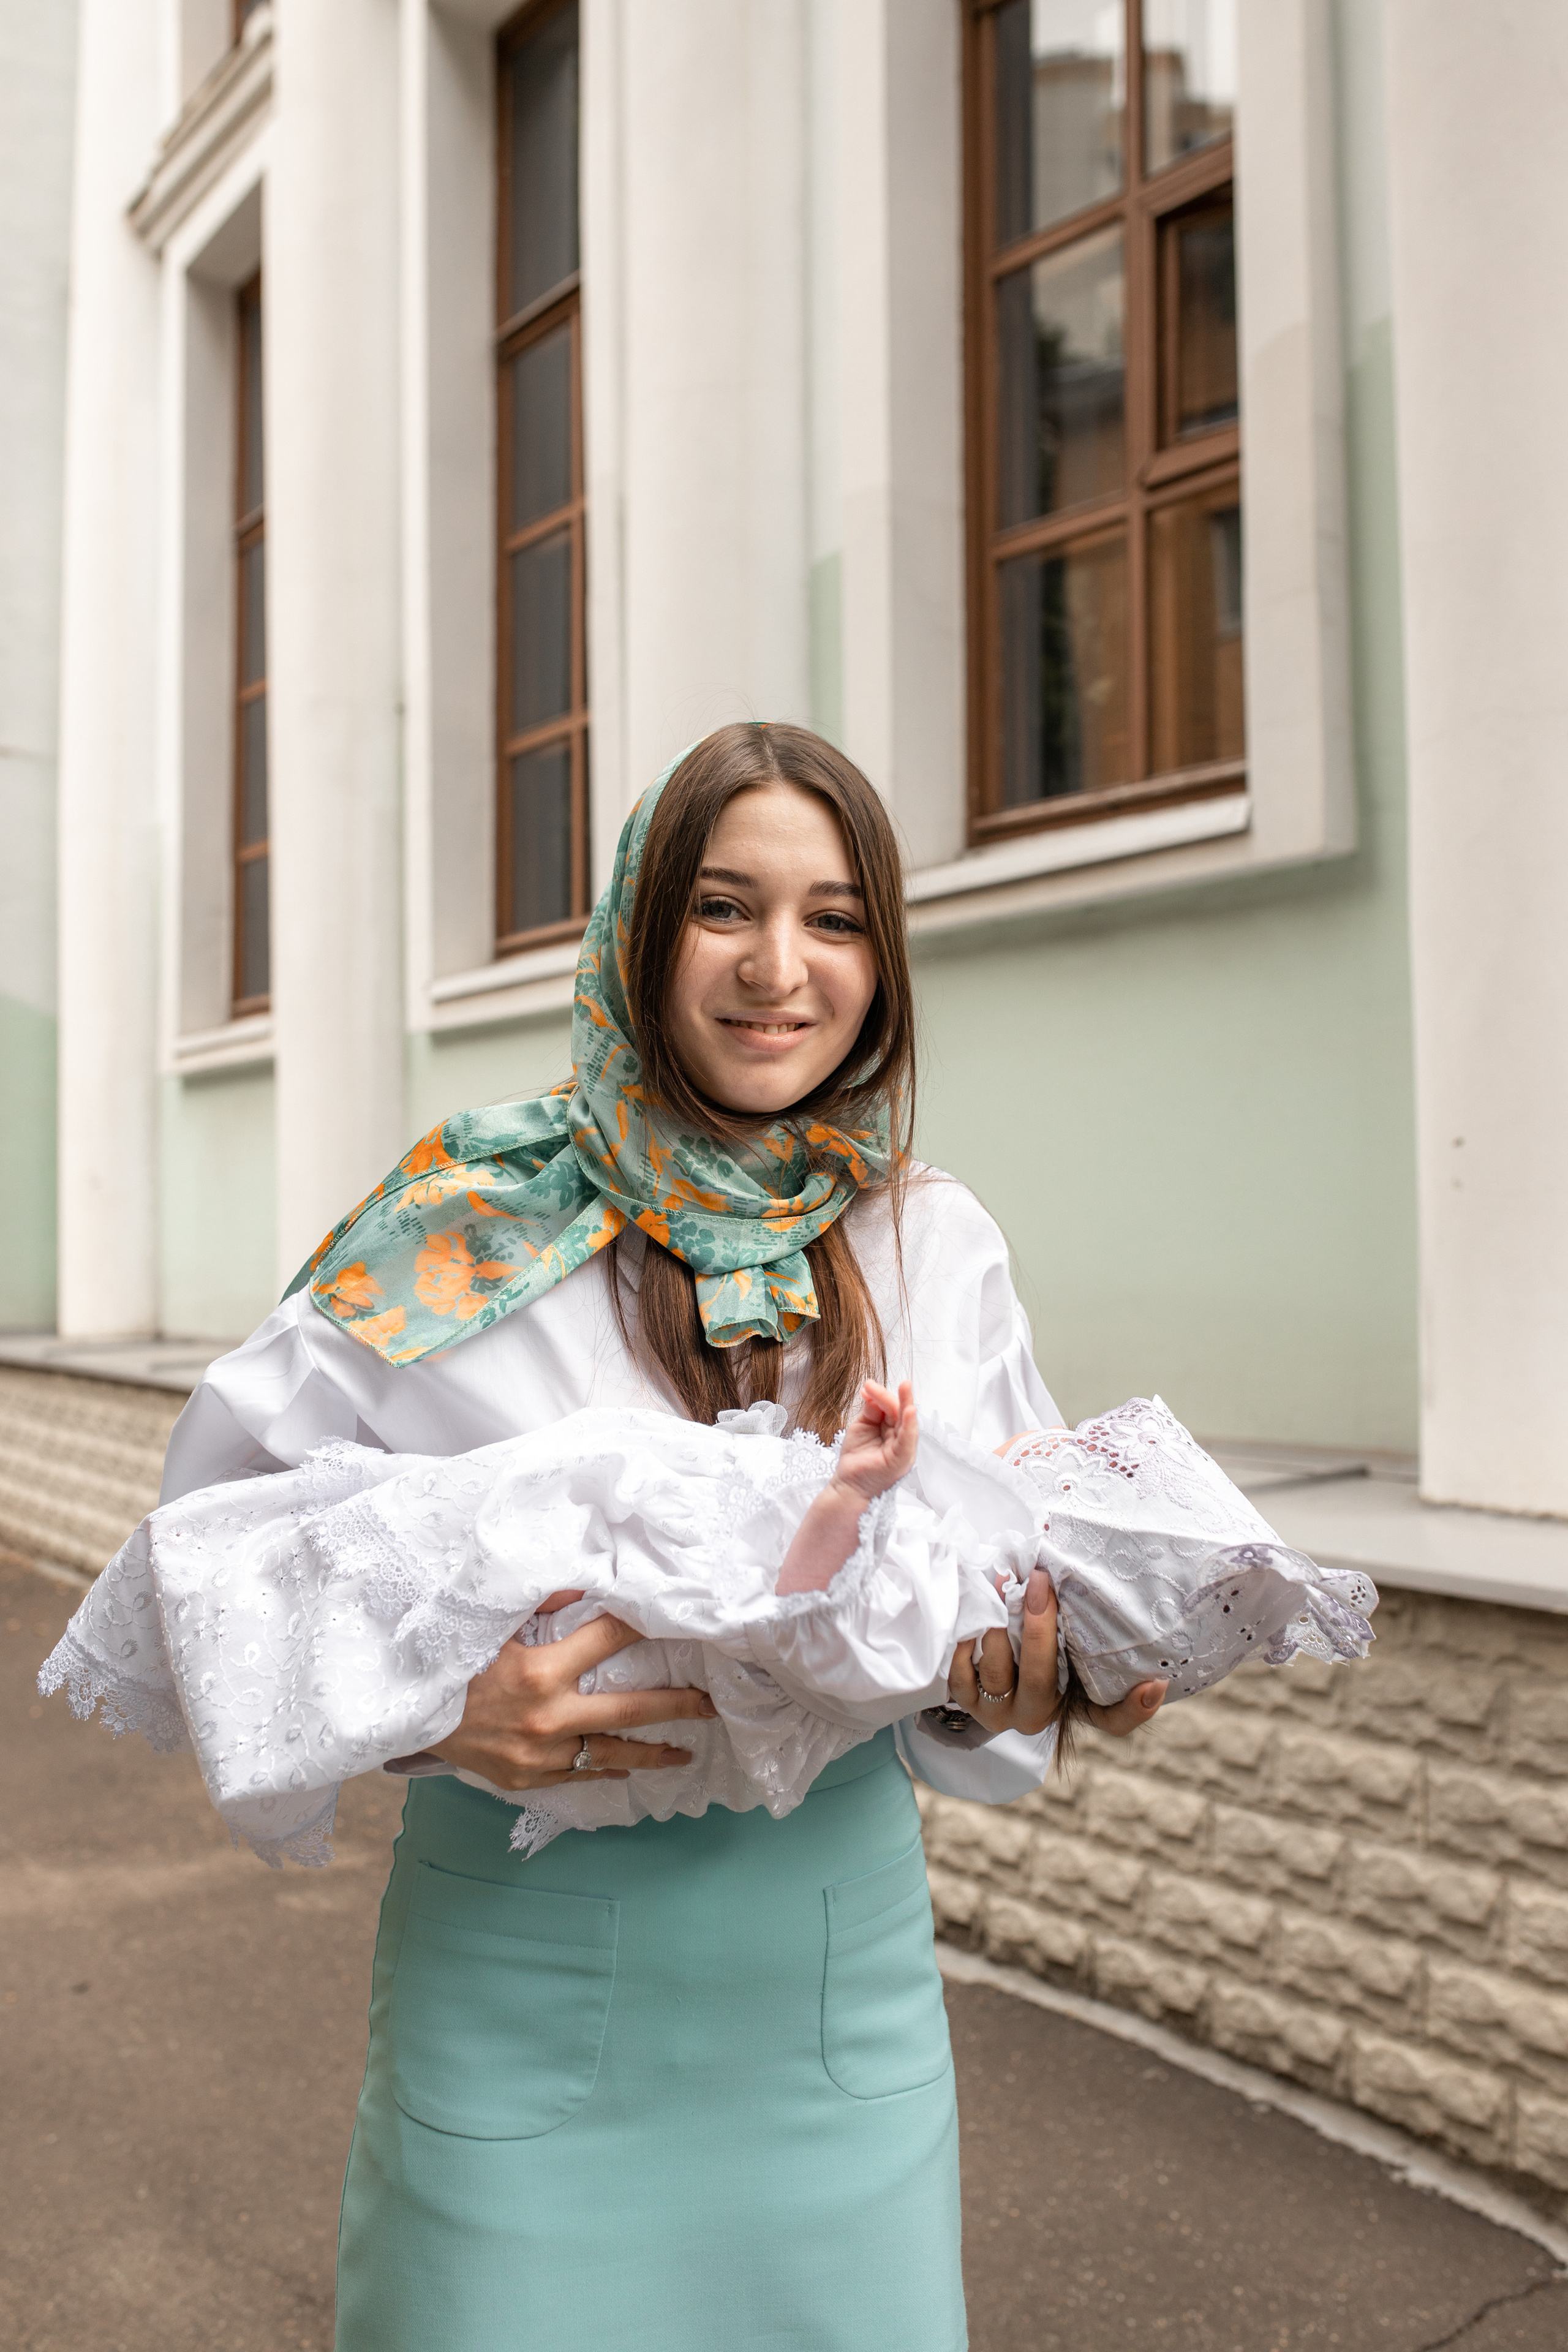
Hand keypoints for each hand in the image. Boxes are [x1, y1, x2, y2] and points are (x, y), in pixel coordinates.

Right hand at [428, 1610, 717, 1791]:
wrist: (405, 1717)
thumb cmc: (450, 1664)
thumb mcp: (490, 1625)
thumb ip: (541, 1604)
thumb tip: (587, 1582)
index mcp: (541, 1671)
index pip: (609, 1639)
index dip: (642, 1624)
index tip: (675, 1618)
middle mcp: (548, 1716)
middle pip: (631, 1710)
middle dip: (678, 1705)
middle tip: (713, 1704)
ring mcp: (540, 1753)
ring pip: (611, 1754)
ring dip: (653, 1752)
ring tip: (686, 1753)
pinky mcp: (527, 1778)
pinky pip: (577, 1775)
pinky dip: (604, 1770)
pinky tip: (628, 1767)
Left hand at [834, 1379, 917, 1503]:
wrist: (847, 1484)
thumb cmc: (856, 1457)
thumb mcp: (861, 1427)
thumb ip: (870, 1411)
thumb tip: (871, 1392)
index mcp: (893, 1430)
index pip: (892, 1408)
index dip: (882, 1395)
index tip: (868, 1385)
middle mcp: (901, 1439)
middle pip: (902, 1413)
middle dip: (900, 1396)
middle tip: (901, 1381)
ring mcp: (903, 1450)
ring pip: (907, 1423)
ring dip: (907, 1404)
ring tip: (906, 1388)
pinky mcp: (901, 1460)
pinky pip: (908, 1441)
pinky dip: (909, 1426)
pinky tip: (908, 1412)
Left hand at [944, 1571, 1167, 1738]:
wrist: (994, 1665)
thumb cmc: (1043, 1650)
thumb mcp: (1073, 1645)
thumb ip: (1093, 1629)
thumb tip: (1124, 1609)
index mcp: (1074, 1704)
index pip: (1114, 1718)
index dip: (1136, 1705)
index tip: (1154, 1681)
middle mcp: (1038, 1715)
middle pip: (1039, 1679)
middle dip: (1038, 1627)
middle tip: (1039, 1582)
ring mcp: (999, 1712)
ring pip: (996, 1673)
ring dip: (996, 1627)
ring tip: (1000, 1584)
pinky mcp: (967, 1702)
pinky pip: (960, 1677)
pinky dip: (963, 1644)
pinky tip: (973, 1613)